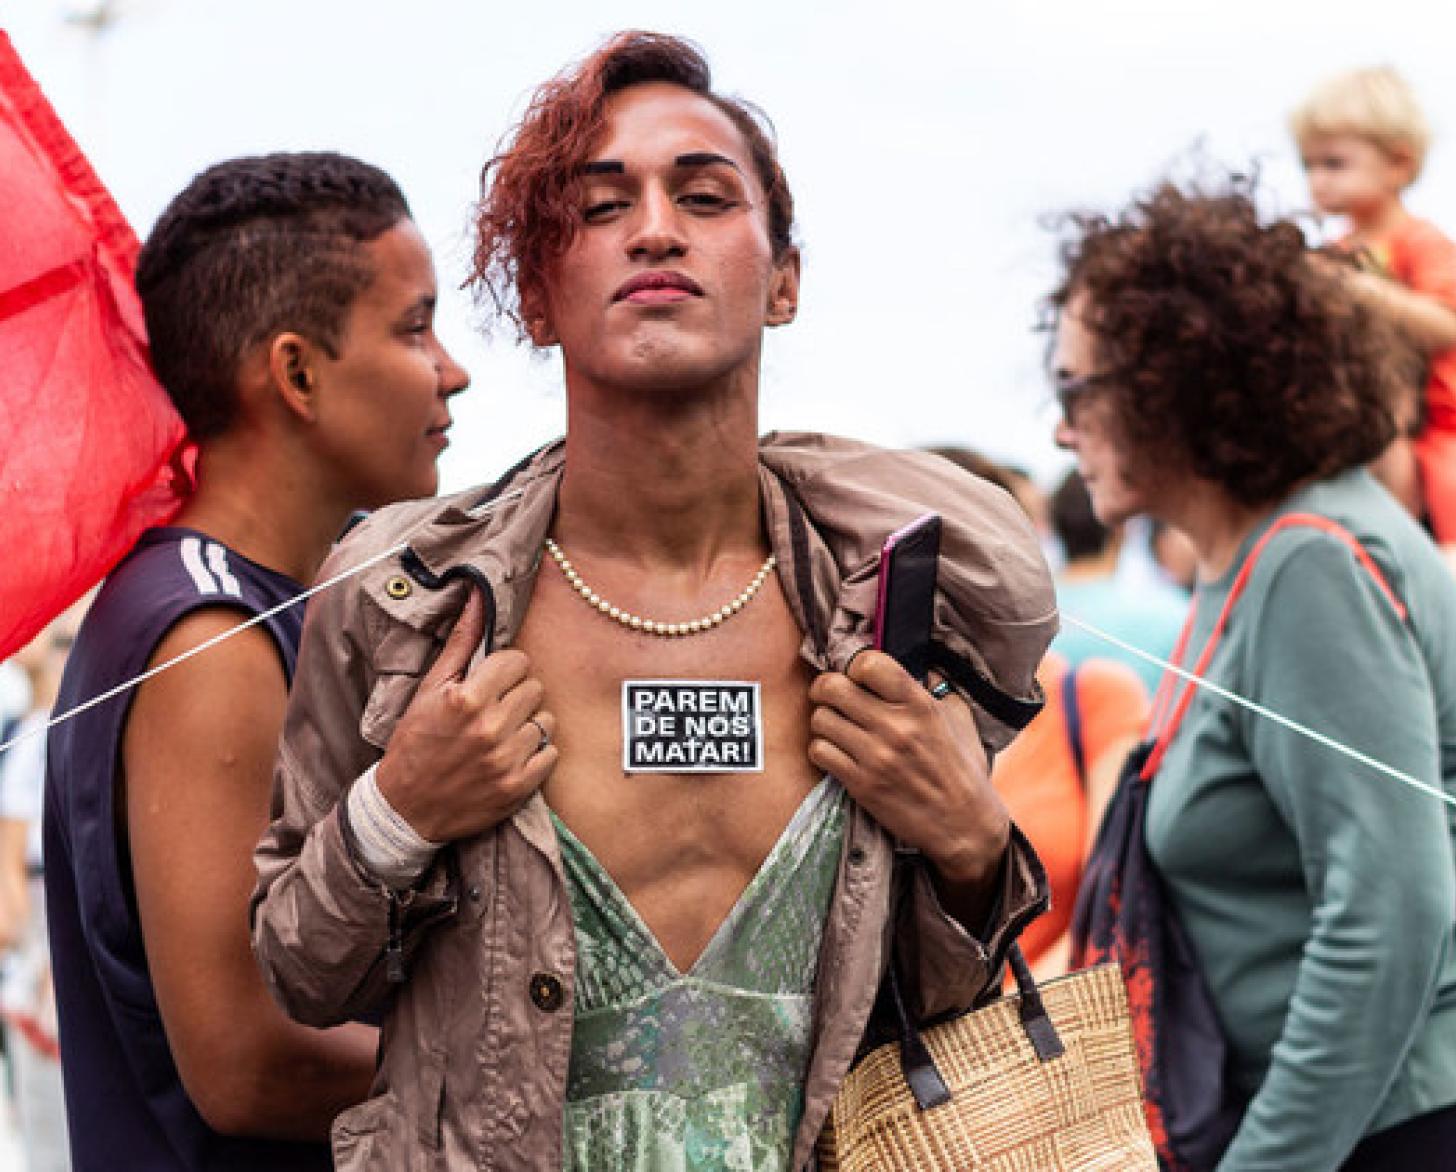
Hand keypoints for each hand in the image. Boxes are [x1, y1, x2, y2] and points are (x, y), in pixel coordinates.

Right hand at [375, 591, 556, 842]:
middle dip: (517, 695)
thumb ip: (459, 643)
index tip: (492, 681)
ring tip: (502, 734)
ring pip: (546, 720)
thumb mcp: (428, 689)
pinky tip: (511, 755)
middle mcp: (490, 728)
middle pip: (535, 688)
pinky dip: (536, 753)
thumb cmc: (415, 741)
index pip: (518, 661)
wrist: (405, 808)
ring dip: (527, 724)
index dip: (506, 669)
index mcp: (467, 699)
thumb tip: (478, 596)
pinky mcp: (518, 787)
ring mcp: (506, 760)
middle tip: (495, 709)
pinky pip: (551, 753)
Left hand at [808, 651, 1009, 888]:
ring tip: (836, 726)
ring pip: (820, 719)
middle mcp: (895, 728)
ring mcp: (876, 757)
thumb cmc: (963, 769)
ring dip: (823, 720)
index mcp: (920, 705)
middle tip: (830, 694)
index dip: (855, 664)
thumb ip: (936, 686)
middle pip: (832, 687)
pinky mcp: (861, 784)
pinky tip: (837, 751)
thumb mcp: (959, 718)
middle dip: (825, 687)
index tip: (856, 675)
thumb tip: (916, 661)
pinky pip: (820, 751)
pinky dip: (823, 749)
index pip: (869, 663)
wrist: (964, 824)